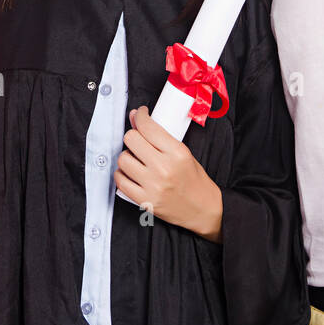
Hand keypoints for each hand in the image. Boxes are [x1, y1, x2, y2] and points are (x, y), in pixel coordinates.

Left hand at [115, 107, 222, 241]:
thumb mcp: (184, 153)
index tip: (139, 115)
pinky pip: (121, 181)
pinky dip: (122, 175)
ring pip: (123, 159)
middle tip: (138, 140)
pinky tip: (130, 173)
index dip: (140, 116)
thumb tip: (136, 117)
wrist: (203, 209)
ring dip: (126, 156)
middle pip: (131, 139)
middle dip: (133, 136)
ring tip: (136, 160)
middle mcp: (164, 168)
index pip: (148, 127)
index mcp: (177, 153)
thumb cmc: (194, 181)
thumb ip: (160, 136)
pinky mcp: (145, 200)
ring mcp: (153, 185)